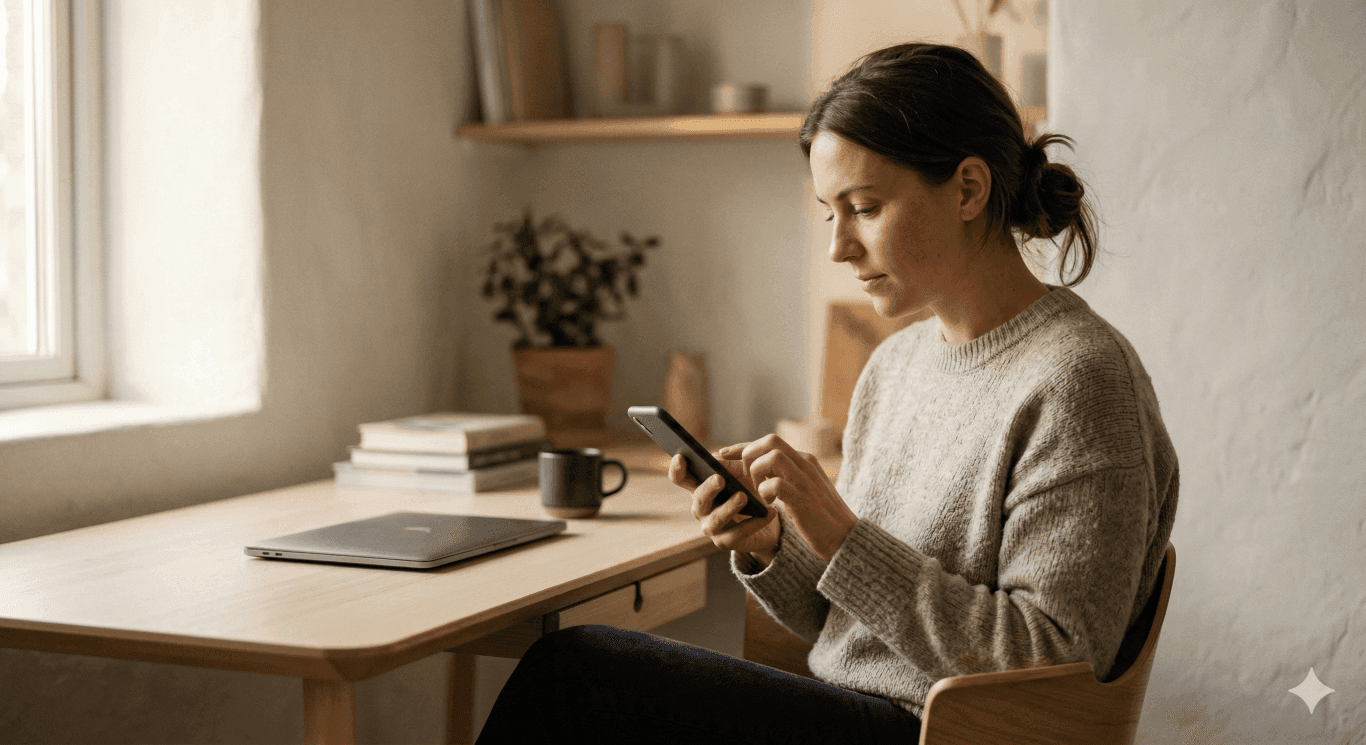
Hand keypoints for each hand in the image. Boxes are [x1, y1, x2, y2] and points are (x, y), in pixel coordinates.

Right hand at [667, 449, 780, 564]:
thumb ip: (732, 465)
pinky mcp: (725, 542)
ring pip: (715, 519)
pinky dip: (754, 523)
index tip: (681, 457)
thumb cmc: (749, 488)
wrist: (767, 517)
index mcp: (699, 487)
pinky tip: (769, 512)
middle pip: (699, 498)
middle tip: (720, 478)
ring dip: (728, 507)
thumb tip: (719, 460)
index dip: (677, 469)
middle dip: (708, 488)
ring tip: (744, 496)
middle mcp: (700, 508)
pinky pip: (737, 534)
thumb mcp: (744, 472)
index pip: (681, 478)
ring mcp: (710, 527)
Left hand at [726, 435, 856, 560]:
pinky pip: (774, 484)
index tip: (723, 453)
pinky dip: (765, 493)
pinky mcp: (802, 498)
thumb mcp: (803, 489)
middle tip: (744, 478)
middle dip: (748, 455)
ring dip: (757, 473)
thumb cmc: (821, 517)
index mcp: (805, 460)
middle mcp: (805, 464)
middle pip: (770, 441)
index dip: (743, 446)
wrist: (845, 538)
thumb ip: (786, 477)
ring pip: (771, 457)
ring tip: (760, 493)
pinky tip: (769, 505)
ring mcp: (805, 479)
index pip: (770, 442)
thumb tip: (759, 472)